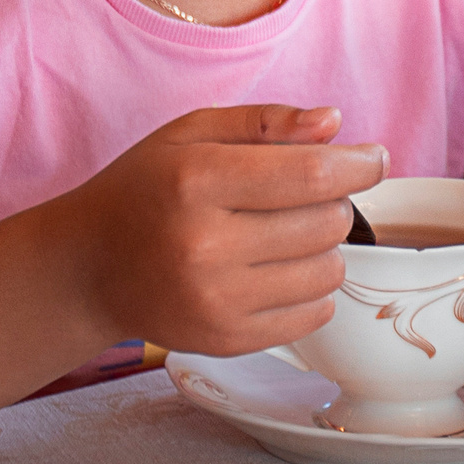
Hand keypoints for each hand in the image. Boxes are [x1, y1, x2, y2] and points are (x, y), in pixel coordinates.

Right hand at [67, 105, 384, 357]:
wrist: (89, 267)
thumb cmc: (146, 189)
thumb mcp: (191, 133)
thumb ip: (265, 122)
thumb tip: (334, 123)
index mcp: (197, 180)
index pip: (311, 175)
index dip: (358, 165)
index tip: (373, 158)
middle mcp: (204, 245)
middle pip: (326, 222)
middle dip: (333, 202)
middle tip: (304, 195)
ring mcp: (214, 300)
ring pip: (327, 271)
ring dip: (323, 247)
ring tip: (285, 233)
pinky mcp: (224, 340)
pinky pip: (312, 315)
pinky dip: (311, 290)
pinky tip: (278, 270)